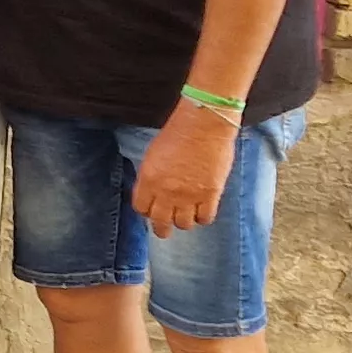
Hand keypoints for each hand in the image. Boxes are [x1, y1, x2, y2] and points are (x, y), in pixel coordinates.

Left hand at [132, 102, 236, 235]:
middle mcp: (166, 192)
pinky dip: (203, 218)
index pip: (141, 208)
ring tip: (186, 215)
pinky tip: (202, 210)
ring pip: (183, 224)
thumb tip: (154, 191)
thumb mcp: (154, 154)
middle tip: (165, 228)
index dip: (146, 211)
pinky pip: (205, 218)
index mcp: (148, 180)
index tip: (151, 210)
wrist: (204, 124)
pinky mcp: (210, 195)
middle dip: (161, 227)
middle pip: (160, 223)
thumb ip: (151, 177)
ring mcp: (189, 196)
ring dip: (183, 222)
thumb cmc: (178, 132)